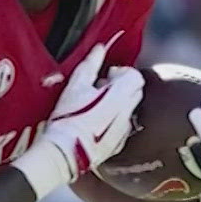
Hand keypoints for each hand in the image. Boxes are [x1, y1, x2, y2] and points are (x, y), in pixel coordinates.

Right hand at [11, 40, 143, 199]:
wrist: (65, 153)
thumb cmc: (68, 119)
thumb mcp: (76, 85)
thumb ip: (91, 64)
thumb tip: (99, 48)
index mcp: (121, 93)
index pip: (135, 75)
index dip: (120, 73)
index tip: (105, 76)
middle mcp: (128, 111)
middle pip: (135, 92)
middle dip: (121, 88)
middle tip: (99, 90)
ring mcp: (125, 129)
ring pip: (129, 109)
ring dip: (117, 105)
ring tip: (94, 108)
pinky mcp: (119, 144)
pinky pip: (122, 127)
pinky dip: (113, 121)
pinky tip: (95, 125)